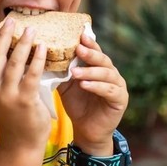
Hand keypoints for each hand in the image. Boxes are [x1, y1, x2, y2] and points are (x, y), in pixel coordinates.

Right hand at [0, 17, 50, 152]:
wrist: (20, 145)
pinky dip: (36, 58)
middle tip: (14, 20)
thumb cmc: (13, 118)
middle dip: (4, 35)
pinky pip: (31, 74)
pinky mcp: (24, 101)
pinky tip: (42, 47)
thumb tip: (9, 50)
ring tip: (31, 29)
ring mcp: (6, 96)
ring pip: (13, 62)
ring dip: (22, 43)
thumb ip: (0, 77)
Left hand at [59, 32, 127, 152]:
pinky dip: (96, 86)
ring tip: (75, 72)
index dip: (89, 43)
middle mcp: (111, 74)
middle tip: (78, 48)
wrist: (86, 130)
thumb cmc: (77, 105)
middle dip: (90, 53)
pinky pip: (109, 90)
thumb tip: (46, 55)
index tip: (79, 34)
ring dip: (90, 71)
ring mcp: (118, 86)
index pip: (95, 51)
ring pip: (106, 74)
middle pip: (103, 59)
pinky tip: (84, 85)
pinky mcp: (120, 100)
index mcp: (99, 67)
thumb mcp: (67, 86)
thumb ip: (63, 71)